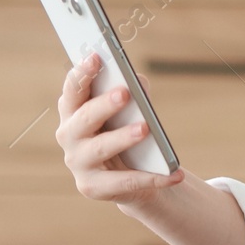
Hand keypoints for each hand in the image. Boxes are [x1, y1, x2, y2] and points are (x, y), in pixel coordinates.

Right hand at [55, 52, 185, 206]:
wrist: (132, 174)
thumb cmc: (125, 130)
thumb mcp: (130, 110)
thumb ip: (133, 93)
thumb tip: (138, 81)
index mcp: (73, 112)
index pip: (72, 91)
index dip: (81, 74)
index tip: (96, 57)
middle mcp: (69, 136)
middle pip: (83, 118)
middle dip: (103, 105)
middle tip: (124, 93)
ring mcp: (78, 163)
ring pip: (100, 148)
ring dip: (122, 137)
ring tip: (145, 128)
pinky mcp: (93, 187)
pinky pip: (124, 182)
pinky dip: (152, 179)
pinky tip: (175, 174)